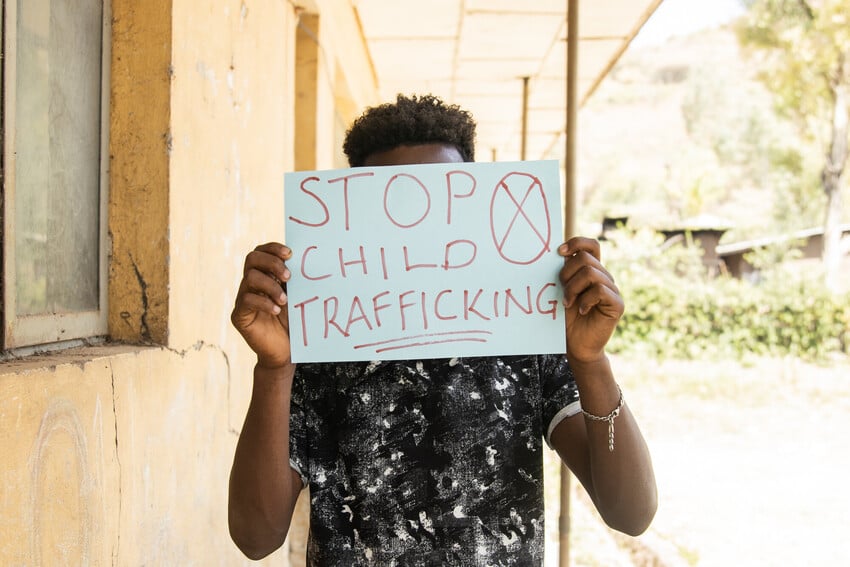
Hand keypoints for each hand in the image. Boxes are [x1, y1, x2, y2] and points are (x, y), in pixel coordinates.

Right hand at [231, 243, 293, 368]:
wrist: (285, 352)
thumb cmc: (292, 323)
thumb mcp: (296, 297)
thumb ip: (295, 280)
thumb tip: (307, 259)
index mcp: (264, 275)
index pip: (262, 251)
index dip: (273, 248)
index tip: (290, 254)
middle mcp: (250, 283)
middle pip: (252, 258)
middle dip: (272, 263)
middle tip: (289, 276)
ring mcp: (242, 298)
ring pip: (250, 278)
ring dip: (271, 286)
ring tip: (284, 300)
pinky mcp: (239, 315)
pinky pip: (246, 300)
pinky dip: (264, 302)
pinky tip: (276, 310)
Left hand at [558, 237, 623, 363]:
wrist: (576, 346)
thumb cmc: (566, 319)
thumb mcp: (561, 292)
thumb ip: (563, 274)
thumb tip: (557, 253)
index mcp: (591, 271)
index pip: (591, 246)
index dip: (577, 243)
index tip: (559, 252)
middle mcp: (604, 277)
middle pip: (585, 258)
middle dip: (566, 273)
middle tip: (562, 291)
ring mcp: (612, 290)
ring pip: (591, 273)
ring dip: (573, 288)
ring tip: (568, 303)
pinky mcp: (616, 304)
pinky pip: (600, 290)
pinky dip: (585, 300)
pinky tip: (581, 310)